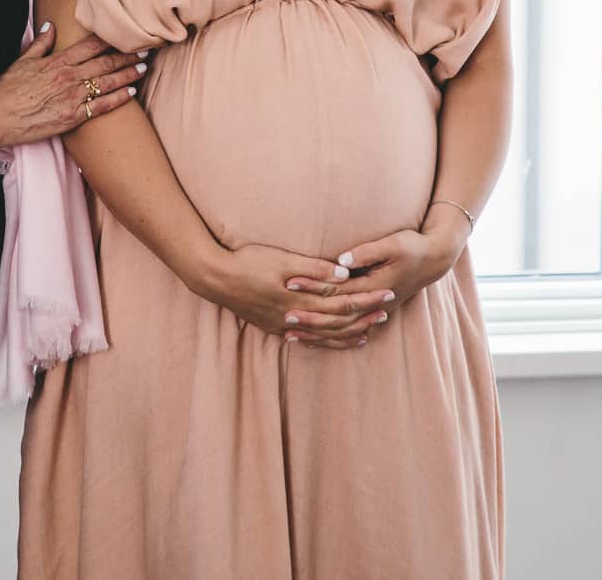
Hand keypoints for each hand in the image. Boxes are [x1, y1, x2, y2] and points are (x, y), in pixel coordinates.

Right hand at [0, 24, 145, 146]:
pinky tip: (131, 91)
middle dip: (128, 56)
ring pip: (108, 82)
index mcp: (57, 61)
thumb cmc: (6, 90)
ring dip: (128, 74)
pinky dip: (119, 98)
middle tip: (147, 50)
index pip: (91, 46)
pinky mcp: (72, 117)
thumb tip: (51, 24)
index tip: (127, 35)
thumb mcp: (22, 61)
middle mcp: (68, 77)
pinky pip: (102, 106)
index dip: (112, 40)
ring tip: (144, 67)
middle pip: (105, 62)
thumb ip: (41, 42)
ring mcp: (72, 98)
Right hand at [195, 243, 391, 345]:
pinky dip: (326, 341)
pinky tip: (334, 340)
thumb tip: (345, 275)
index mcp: (300, 300)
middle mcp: (296, 318)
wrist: (215, 279)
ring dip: (348, 333)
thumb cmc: (248, 262)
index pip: (342, 303)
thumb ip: (314, 269)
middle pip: (338, 322)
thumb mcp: (282, 259)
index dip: (365, 299)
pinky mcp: (276, 327)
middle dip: (363, 316)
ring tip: (368, 331)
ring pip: (325, 335)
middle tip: (386, 311)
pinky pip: (308, 340)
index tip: (385, 293)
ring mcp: (285, 326)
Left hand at [287, 222, 468, 337]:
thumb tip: (341, 261)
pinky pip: (350, 330)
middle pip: (336, 314)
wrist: (434, 260)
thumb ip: (367, 252)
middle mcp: (373, 304)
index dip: (312, 285)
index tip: (288, 281)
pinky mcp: (375, 312)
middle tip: (282, 314)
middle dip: (309, 315)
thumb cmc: (412, 247)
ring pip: (341, 328)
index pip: (336, 289)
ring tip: (290, 333)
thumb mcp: (393, 244)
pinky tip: (314, 339)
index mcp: (374, 286)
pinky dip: (331, 337)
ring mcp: (375, 312)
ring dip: (317, 331)